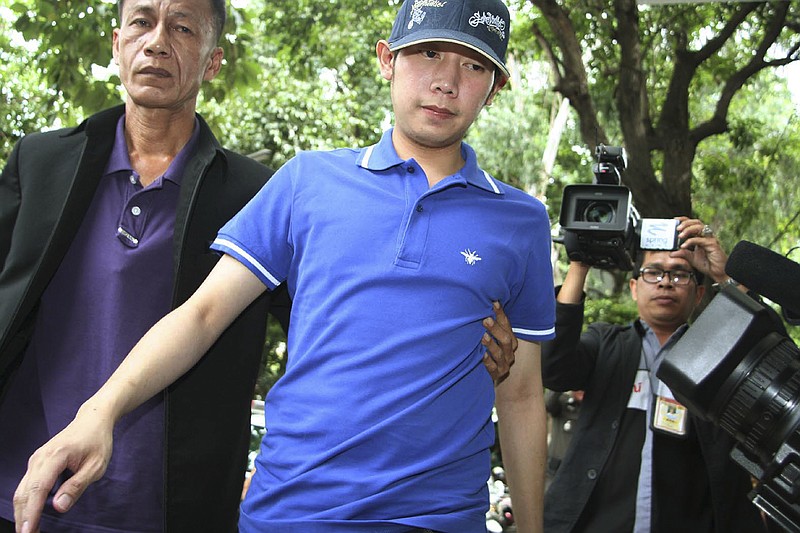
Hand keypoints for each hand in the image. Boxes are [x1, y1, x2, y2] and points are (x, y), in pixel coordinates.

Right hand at [13, 409, 112, 532]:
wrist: (92, 420)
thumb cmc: (98, 441)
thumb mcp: (96, 465)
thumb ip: (77, 486)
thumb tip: (58, 507)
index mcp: (55, 456)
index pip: (38, 489)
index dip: (31, 513)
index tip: (28, 531)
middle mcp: (39, 458)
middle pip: (24, 492)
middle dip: (23, 517)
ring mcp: (36, 460)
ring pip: (22, 490)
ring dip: (22, 511)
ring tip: (29, 530)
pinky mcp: (37, 463)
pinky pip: (26, 485)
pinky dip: (26, 502)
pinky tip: (31, 515)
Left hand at [482, 301, 518, 382]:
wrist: (491, 374)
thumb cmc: (489, 350)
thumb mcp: (493, 336)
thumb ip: (491, 322)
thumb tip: (486, 301)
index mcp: (510, 340)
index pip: (507, 325)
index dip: (500, 314)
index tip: (493, 303)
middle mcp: (509, 352)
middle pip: (505, 339)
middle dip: (496, 329)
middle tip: (486, 319)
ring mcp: (503, 365)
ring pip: (500, 354)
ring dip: (492, 344)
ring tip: (483, 336)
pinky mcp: (496, 375)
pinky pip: (492, 368)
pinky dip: (487, 361)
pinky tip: (482, 355)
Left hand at [673, 217, 728, 282]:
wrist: (717, 272)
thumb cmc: (707, 264)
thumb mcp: (691, 258)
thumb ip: (682, 254)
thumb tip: (671, 254)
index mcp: (700, 237)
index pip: (693, 224)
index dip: (684, 220)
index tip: (674, 220)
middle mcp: (706, 236)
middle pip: (697, 223)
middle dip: (686, 223)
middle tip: (677, 228)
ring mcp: (710, 239)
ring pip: (700, 227)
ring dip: (688, 229)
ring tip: (680, 236)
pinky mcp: (713, 244)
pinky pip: (701, 240)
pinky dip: (691, 241)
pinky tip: (683, 246)